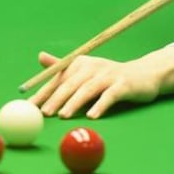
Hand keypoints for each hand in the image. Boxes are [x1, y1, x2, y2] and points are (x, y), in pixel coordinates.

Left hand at [27, 47, 173, 118]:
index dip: (43, 92)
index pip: (58, 78)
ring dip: (74, 103)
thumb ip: (63, 67)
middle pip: (71, 83)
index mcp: (80, 63)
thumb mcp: (86, 70)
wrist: (143, 75)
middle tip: (43, 113)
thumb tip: (40, 57)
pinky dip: (100, 105)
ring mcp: (109, 75)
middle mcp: (93, 66)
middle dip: (55, 98)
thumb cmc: (110, 77)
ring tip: (63, 116)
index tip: (29, 106)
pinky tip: (92, 116)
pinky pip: (110, 96)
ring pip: (88, 89)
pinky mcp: (123, 85)